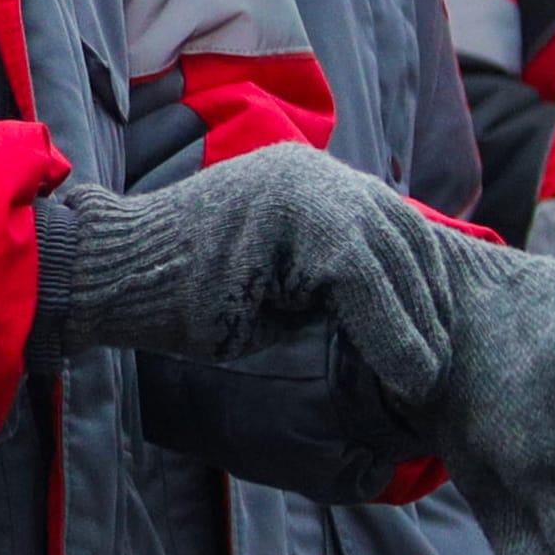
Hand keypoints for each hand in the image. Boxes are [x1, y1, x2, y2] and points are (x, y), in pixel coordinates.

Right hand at [35, 139, 475, 398]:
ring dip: (418, 327)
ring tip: (429, 381)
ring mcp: (303, 188)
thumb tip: (396, 327)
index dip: (423, 284)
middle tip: (444, 366)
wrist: (111, 276)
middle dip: (430, 305)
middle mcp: (313, 173)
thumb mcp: (274, 282)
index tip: (439, 339)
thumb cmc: (179, 293)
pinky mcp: (294, 219)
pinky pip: (364, 279)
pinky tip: (404, 374)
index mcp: (308, 181)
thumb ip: (327, 283)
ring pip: (390, 258)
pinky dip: (391, 332)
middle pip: (402, 236)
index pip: (392, 226)